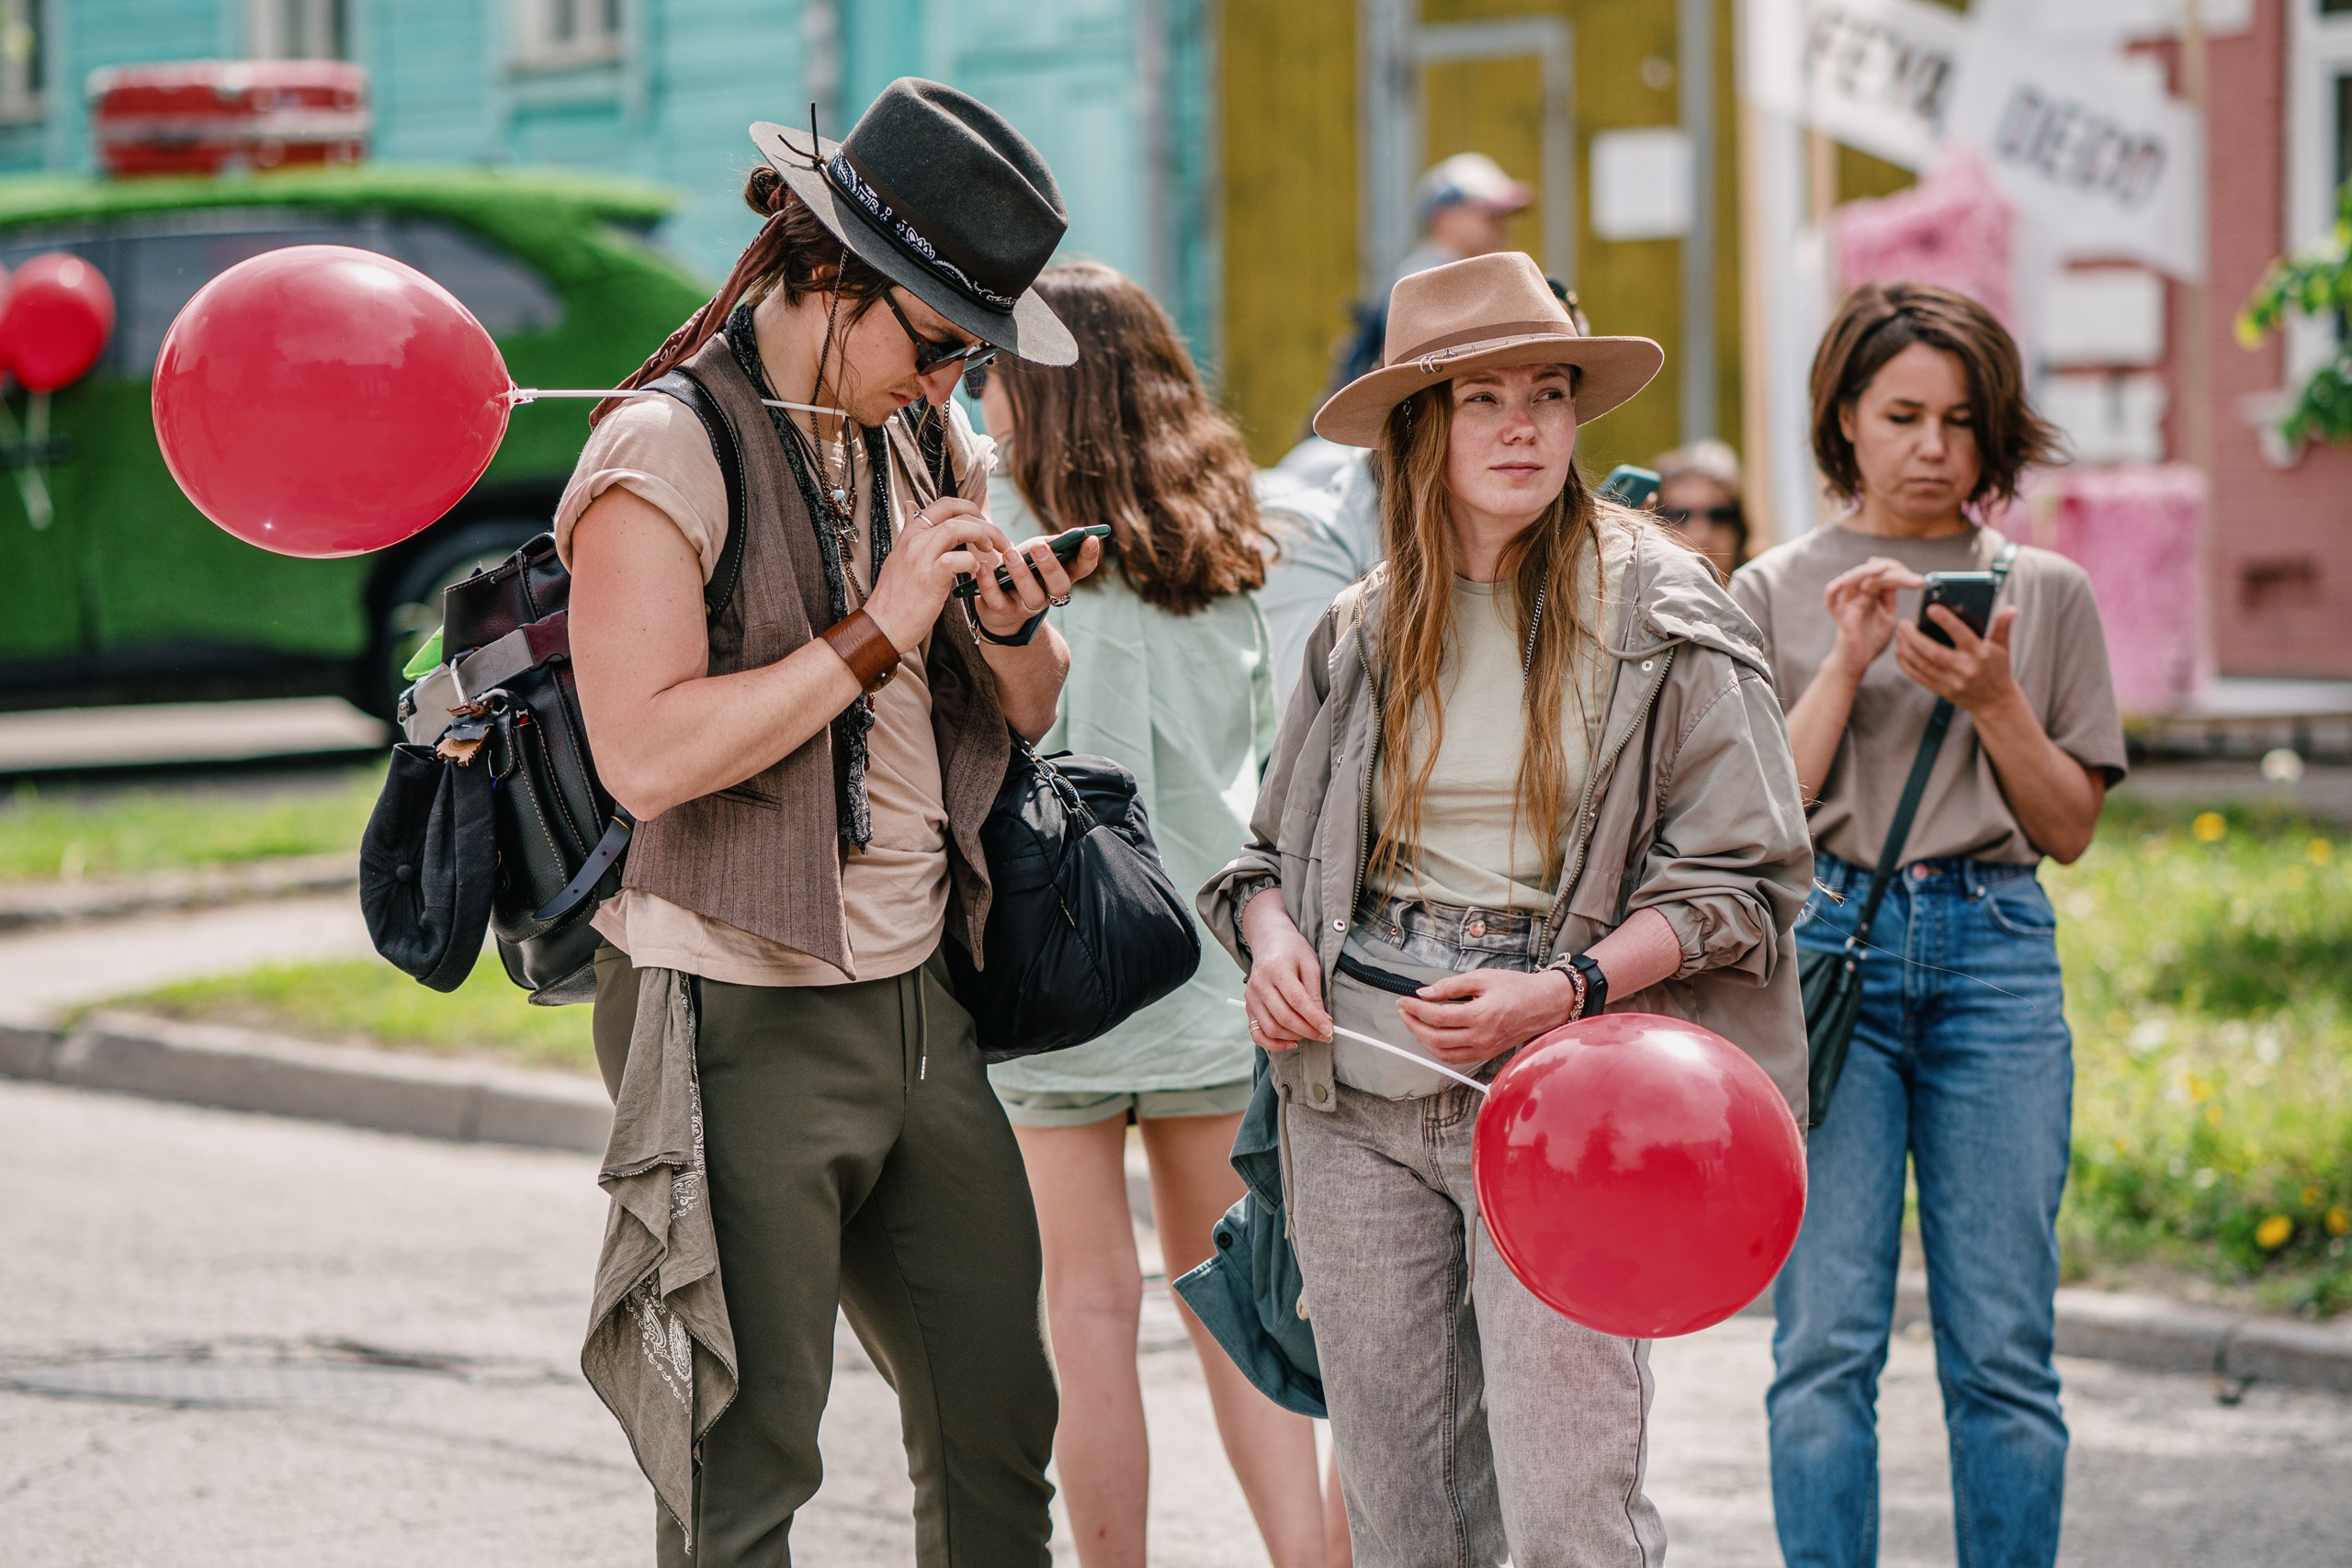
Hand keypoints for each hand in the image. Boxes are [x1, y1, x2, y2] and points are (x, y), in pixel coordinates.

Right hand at [864, 499, 1006, 651]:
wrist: (882, 625)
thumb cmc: (895, 595)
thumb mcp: (900, 554)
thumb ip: (911, 530)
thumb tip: (911, 506)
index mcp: (911, 534)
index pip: (943, 505)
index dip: (968, 508)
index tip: (981, 522)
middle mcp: (915, 541)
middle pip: (956, 515)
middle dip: (984, 524)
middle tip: (995, 541)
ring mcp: (921, 559)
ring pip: (956, 529)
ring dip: (981, 536)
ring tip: (989, 551)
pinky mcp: (928, 579)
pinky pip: (955, 559)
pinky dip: (971, 562)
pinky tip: (975, 571)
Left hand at [971, 529, 1105, 639]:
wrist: (997, 605)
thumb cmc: (1023, 569)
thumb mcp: (1037, 552)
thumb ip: (1053, 543)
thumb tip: (1073, 533)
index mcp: (1062, 577)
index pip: (1083, 569)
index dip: (1089, 556)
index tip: (1091, 539)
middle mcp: (1049, 595)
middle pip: (1059, 586)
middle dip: (1051, 566)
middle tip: (1039, 546)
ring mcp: (1027, 607)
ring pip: (1031, 596)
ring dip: (1021, 574)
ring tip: (1010, 554)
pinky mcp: (1003, 612)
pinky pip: (997, 600)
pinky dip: (989, 583)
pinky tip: (984, 567)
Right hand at [1240, 888, 1330, 1050]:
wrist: (1269, 941)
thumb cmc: (1292, 950)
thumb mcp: (1310, 964)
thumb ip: (1314, 992)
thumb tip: (1323, 1020)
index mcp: (1276, 969)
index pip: (1296, 1000)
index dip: (1314, 1018)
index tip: (1329, 1030)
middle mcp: (1260, 984)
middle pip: (1284, 1017)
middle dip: (1307, 1031)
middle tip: (1325, 1035)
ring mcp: (1251, 997)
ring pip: (1271, 1028)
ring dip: (1294, 1037)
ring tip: (1310, 1034)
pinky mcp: (1248, 1006)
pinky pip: (1257, 1033)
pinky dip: (1273, 1044)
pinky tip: (1291, 1042)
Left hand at [1394, 967, 1579, 1064]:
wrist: (1545, 1004)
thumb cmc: (1517, 988)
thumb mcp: (1483, 978)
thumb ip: (1451, 986)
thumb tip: (1425, 993)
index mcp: (1481, 1015)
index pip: (1438, 1016)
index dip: (1416, 1009)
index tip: (1404, 1000)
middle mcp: (1482, 1037)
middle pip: (1436, 1038)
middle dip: (1414, 1025)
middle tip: (1404, 1011)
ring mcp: (1484, 1049)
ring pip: (1443, 1053)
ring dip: (1423, 1040)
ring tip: (1414, 1023)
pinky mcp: (1487, 1054)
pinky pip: (1455, 1058)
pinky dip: (1438, 1050)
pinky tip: (1432, 1036)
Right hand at [1819, 557, 1923, 680]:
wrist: (1857, 662)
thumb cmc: (1871, 639)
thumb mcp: (1888, 616)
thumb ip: (1890, 598)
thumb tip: (1904, 579)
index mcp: (1871, 592)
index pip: (1884, 572)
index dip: (1900, 570)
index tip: (1920, 581)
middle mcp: (1858, 594)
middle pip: (1871, 571)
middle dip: (1893, 570)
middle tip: (1915, 580)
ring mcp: (1847, 603)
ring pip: (1850, 578)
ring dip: (1866, 571)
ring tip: (1884, 569)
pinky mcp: (1840, 616)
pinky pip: (1830, 599)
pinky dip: (1833, 589)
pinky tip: (1843, 582)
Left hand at [1895, 603, 2020, 714]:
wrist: (1995, 702)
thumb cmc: (1998, 669)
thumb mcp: (2003, 647)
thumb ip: (2002, 627)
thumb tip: (2011, 609)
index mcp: (1980, 654)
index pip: (1961, 635)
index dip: (1946, 621)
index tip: (1931, 609)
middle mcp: (1965, 668)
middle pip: (1934, 652)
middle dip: (1914, 637)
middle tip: (1903, 623)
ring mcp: (1952, 682)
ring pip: (1923, 664)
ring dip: (1907, 649)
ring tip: (1899, 634)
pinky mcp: (1942, 691)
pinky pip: (1919, 677)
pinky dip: (1906, 665)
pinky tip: (1899, 652)